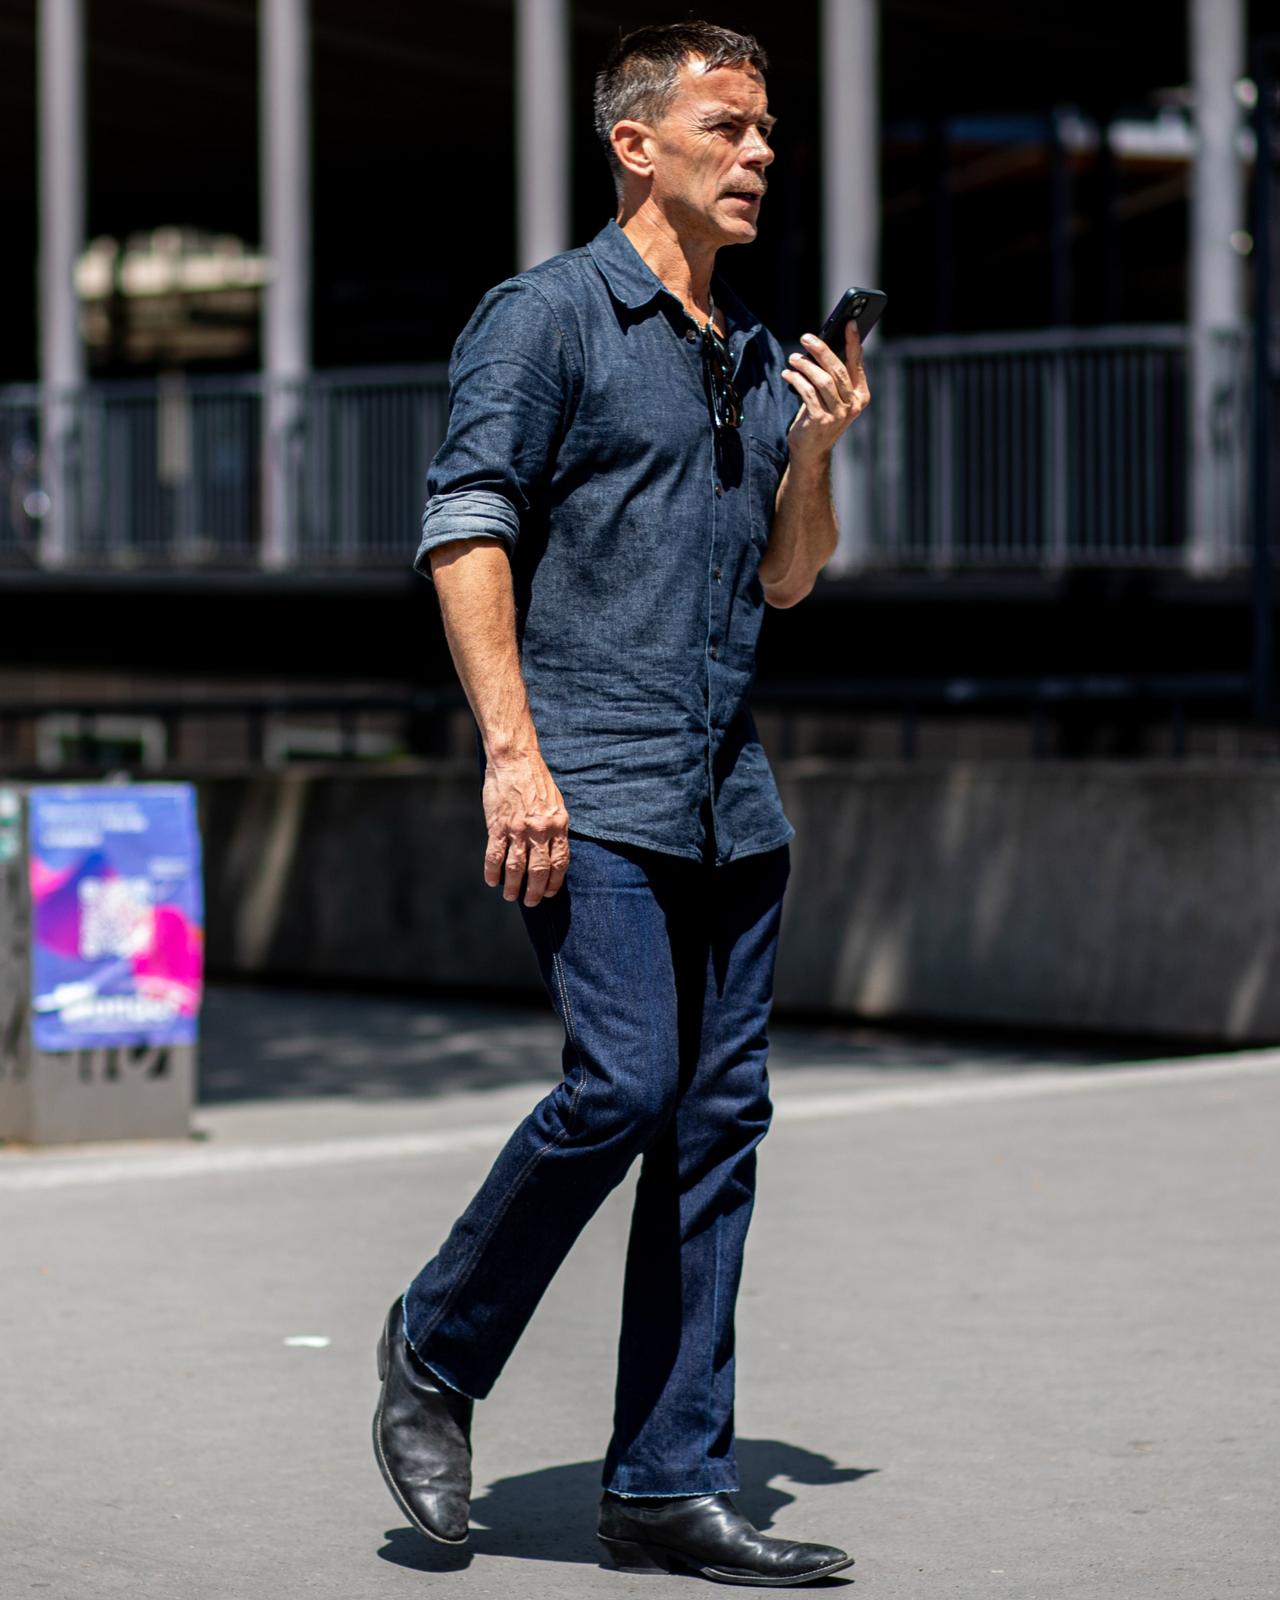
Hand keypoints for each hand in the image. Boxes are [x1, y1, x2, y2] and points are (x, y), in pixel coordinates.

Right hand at [482, 749, 569, 906]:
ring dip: (513, 886)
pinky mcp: (498, 826)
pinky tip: (492, 881)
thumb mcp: (556, 803)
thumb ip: (555, 826)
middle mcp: (540, 830)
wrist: (515, 759)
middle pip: (539, 870)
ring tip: (510, 896)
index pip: (560, 862)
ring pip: (516, 868)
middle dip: (535, 891)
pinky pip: (495, 855)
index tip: (549, 892)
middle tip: (531, 902)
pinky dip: (492, 871)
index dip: (554, 881)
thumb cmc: (536, 780)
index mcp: (558, 824)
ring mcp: (518, 829)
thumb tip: (554, 849)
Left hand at [781, 321, 870, 461]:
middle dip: (821, 350)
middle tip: (806, 337)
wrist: (811, 450)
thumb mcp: (832, 396)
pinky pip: (807, 392)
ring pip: (822, 380)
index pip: (857, 363)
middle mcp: (853, 405)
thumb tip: (820, 346)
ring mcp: (838, 414)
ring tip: (793, 358)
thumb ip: (832, 375)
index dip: (853, 342)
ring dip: (805, 365)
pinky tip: (787, 374)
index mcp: (861, 395)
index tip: (849, 322)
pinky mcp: (821, 420)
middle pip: (838, 370)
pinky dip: (796, 380)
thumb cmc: (820, 417)